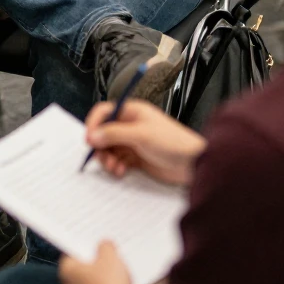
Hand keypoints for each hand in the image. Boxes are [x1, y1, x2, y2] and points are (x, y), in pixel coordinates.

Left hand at [59, 242, 133, 283]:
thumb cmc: (108, 283)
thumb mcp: (110, 257)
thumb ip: (105, 246)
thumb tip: (103, 244)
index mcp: (65, 270)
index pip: (70, 252)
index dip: (82, 245)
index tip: (92, 240)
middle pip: (79, 269)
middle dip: (91, 262)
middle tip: (104, 253)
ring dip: (97, 278)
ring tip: (114, 269)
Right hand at [84, 99, 205, 185]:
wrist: (194, 164)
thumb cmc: (173, 142)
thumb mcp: (141, 135)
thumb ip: (114, 134)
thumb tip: (92, 135)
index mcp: (131, 112)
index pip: (104, 112)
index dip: (94, 124)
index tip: (89, 139)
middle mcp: (130, 125)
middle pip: (104, 132)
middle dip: (100, 146)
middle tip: (101, 157)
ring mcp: (133, 142)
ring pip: (109, 148)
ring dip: (107, 158)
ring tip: (113, 167)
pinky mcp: (137, 158)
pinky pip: (118, 160)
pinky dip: (116, 166)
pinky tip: (121, 171)